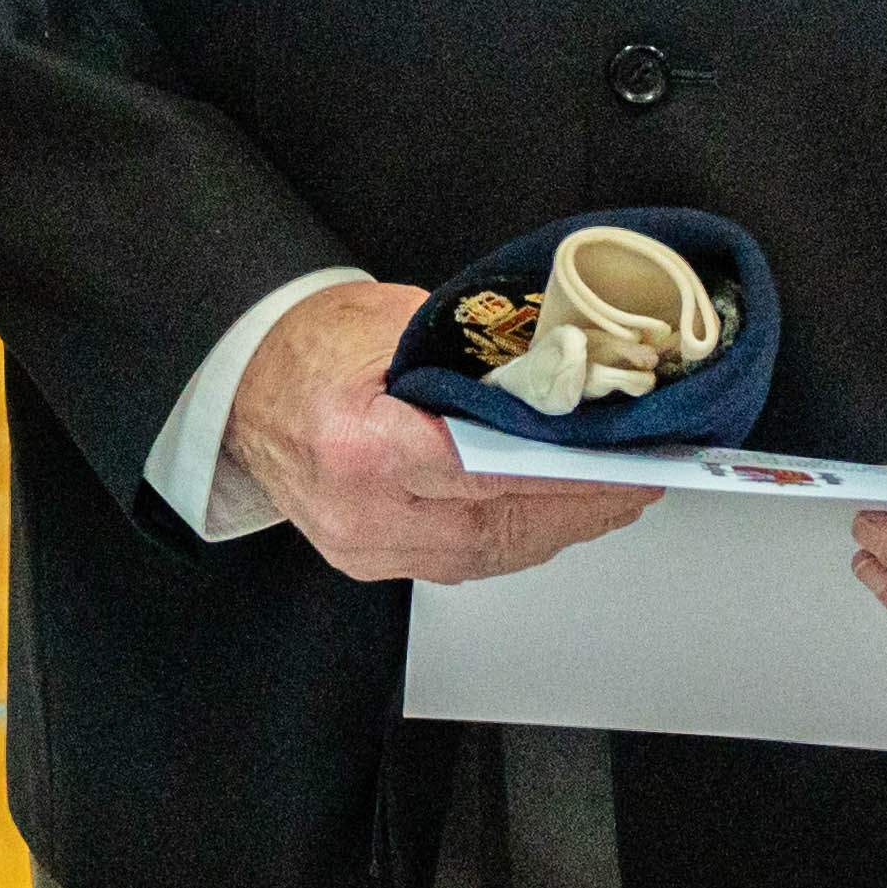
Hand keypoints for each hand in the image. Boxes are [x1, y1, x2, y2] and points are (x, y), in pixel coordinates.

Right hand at [220, 281, 657, 584]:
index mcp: (358, 446)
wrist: (246, 385)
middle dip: (578, 506)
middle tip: (639, 480)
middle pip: (493, 527)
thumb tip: (567, 377)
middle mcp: (357, 512)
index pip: (483, 473)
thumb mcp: (397, 325)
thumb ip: (479, 359)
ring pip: (486, 555)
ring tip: (617, 497)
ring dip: (559, 528)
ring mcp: (362, 546)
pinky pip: (463, 562)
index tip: (621, 466)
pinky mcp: (370, 560)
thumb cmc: (311, 346)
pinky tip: (560, 517)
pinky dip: (519, 539)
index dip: (564, 476)